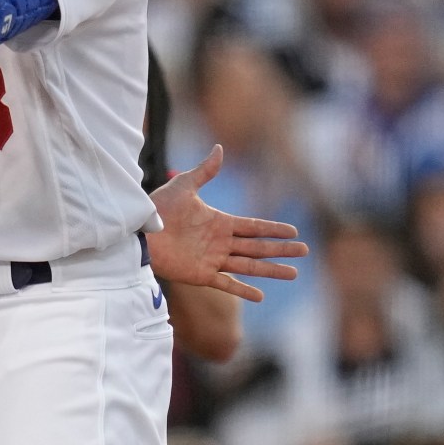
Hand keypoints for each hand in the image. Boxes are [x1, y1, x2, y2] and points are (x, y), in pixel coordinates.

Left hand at [147, 146, 307, 300]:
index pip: (254, 226)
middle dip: (281, 249)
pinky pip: (226, 284)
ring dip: (271, 270)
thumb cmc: (158, 208)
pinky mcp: (200, 275)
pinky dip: (243, 290)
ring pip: (249, 265)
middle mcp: (220, 242)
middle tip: (304, 251)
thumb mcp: (184, 186)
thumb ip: (205, 171)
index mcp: (220, 222)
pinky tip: (260, 296)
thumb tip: (219, 147)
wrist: (139, 233)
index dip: (274, 229)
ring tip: (293, 273)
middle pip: (258, 246)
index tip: (294, 231)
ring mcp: (212, 259)